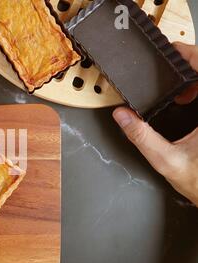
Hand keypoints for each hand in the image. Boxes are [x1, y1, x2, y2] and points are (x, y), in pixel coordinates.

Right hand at [112, 42, 197, 205]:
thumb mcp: (166, 160)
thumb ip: (141, 136)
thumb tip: (123, 117)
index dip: (191, 55)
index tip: (174, 50)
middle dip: (189, 67)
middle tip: (169, 68)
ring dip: (193, 82)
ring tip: (177, 91)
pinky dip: (197, 92)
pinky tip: (184, 101)